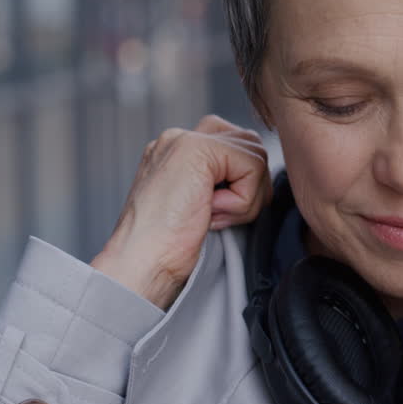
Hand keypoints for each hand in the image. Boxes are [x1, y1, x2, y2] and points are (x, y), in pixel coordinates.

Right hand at [91, 115, 270, 309]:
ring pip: (256, 155)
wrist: (141, 264)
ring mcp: (185, 139)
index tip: (215, 212)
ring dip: (246, 197)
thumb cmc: (167, 249)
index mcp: (177, 151)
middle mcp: (179, 139)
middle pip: (251, 144)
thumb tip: (261, 180)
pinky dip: (242, 199)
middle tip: (220, 215)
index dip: (244, 182)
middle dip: (251, 187)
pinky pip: (253, 165)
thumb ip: (222, 182)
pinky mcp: (197, 148)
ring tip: (212, 215)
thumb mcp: (199, 206)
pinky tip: (211, 212)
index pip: (236, 144)